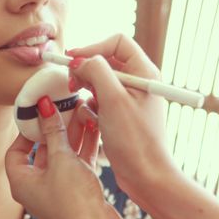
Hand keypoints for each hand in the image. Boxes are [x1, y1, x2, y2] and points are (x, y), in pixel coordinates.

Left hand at [5, 95, 141, 218]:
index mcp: (22, 182)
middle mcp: (38, 186)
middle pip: (42, 150)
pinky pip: (78, 162)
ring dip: (72, 133)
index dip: (25, 131)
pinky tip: (94, 126)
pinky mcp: (78, 190)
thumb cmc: (72, 199)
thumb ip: (53, 130)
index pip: (16, 151)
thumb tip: (43, 105)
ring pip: (63, 154)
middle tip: (63, 107)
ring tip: (82, 110)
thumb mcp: (61, 158)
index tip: (38, 114)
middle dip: (54, 128)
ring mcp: (59, 188)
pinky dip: (84, 145)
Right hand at [67, 34, 171, 196]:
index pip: (117, 42)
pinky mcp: (122, 114)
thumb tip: (80, 60)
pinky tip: (92, 121)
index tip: (73, 60)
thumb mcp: (112, 99)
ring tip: (83, 105)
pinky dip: (91, 106)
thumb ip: (96, 71)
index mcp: (145, 72)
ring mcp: (130, 98)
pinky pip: (100, 100)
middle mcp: (139, 81)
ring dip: (87, 89)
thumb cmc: (135, 140)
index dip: (93, 47)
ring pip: (100, 81)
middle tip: (72, 83)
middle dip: (86, 70)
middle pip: (106, 60)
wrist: (146, 176)